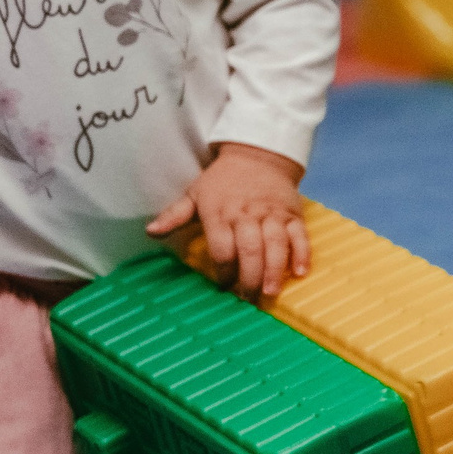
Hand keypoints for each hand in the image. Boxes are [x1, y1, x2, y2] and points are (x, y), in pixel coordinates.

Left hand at [146, 142, 309, 302]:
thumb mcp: (195, 193)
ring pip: (275, 244)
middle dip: (248, 278)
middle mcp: (247, 214)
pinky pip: (299, 235)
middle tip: (247, 300)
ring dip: (274, 270)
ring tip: (270, 292)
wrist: (258, 153)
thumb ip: (174, 215)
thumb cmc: (223, 179)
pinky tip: (300, 272)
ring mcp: (272, 214)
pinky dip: (302, 254)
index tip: (223, 286)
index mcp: (220, 212)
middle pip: (249, 250)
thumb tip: (150, 231)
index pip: (222, 247)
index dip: (223, 270)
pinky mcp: (293, 214)